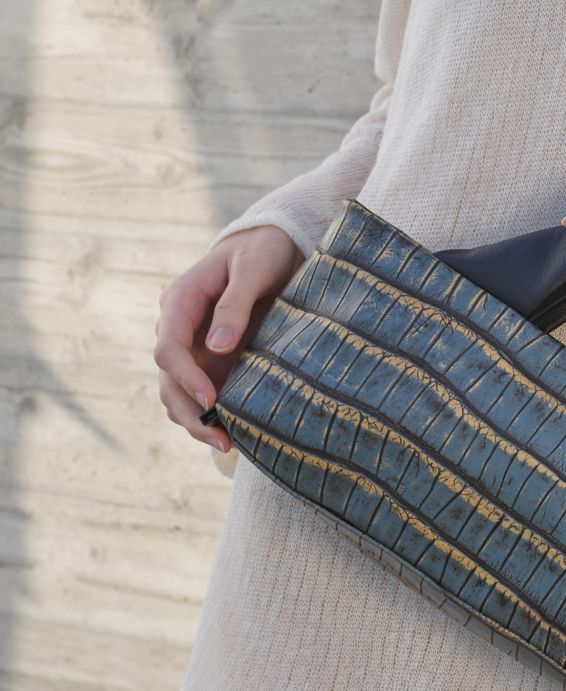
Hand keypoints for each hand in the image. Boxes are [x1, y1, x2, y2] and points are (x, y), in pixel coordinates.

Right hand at [154, 225, 302, 453]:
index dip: (187, 378)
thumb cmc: (263, 252)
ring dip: (197, 421)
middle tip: (221, 440)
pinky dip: (212, 414)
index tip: (212, 401)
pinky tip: (235, 432)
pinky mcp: (211, 359)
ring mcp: (193, 346)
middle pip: (168, 380)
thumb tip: (217, 347)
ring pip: (179, 392)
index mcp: (180, 302)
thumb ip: (235, 305)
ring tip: (228, 445)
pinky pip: (202, 392)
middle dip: (190, 412)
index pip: (169, 349)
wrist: (271, 246)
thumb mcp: (253, 270)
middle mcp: (179, 327)